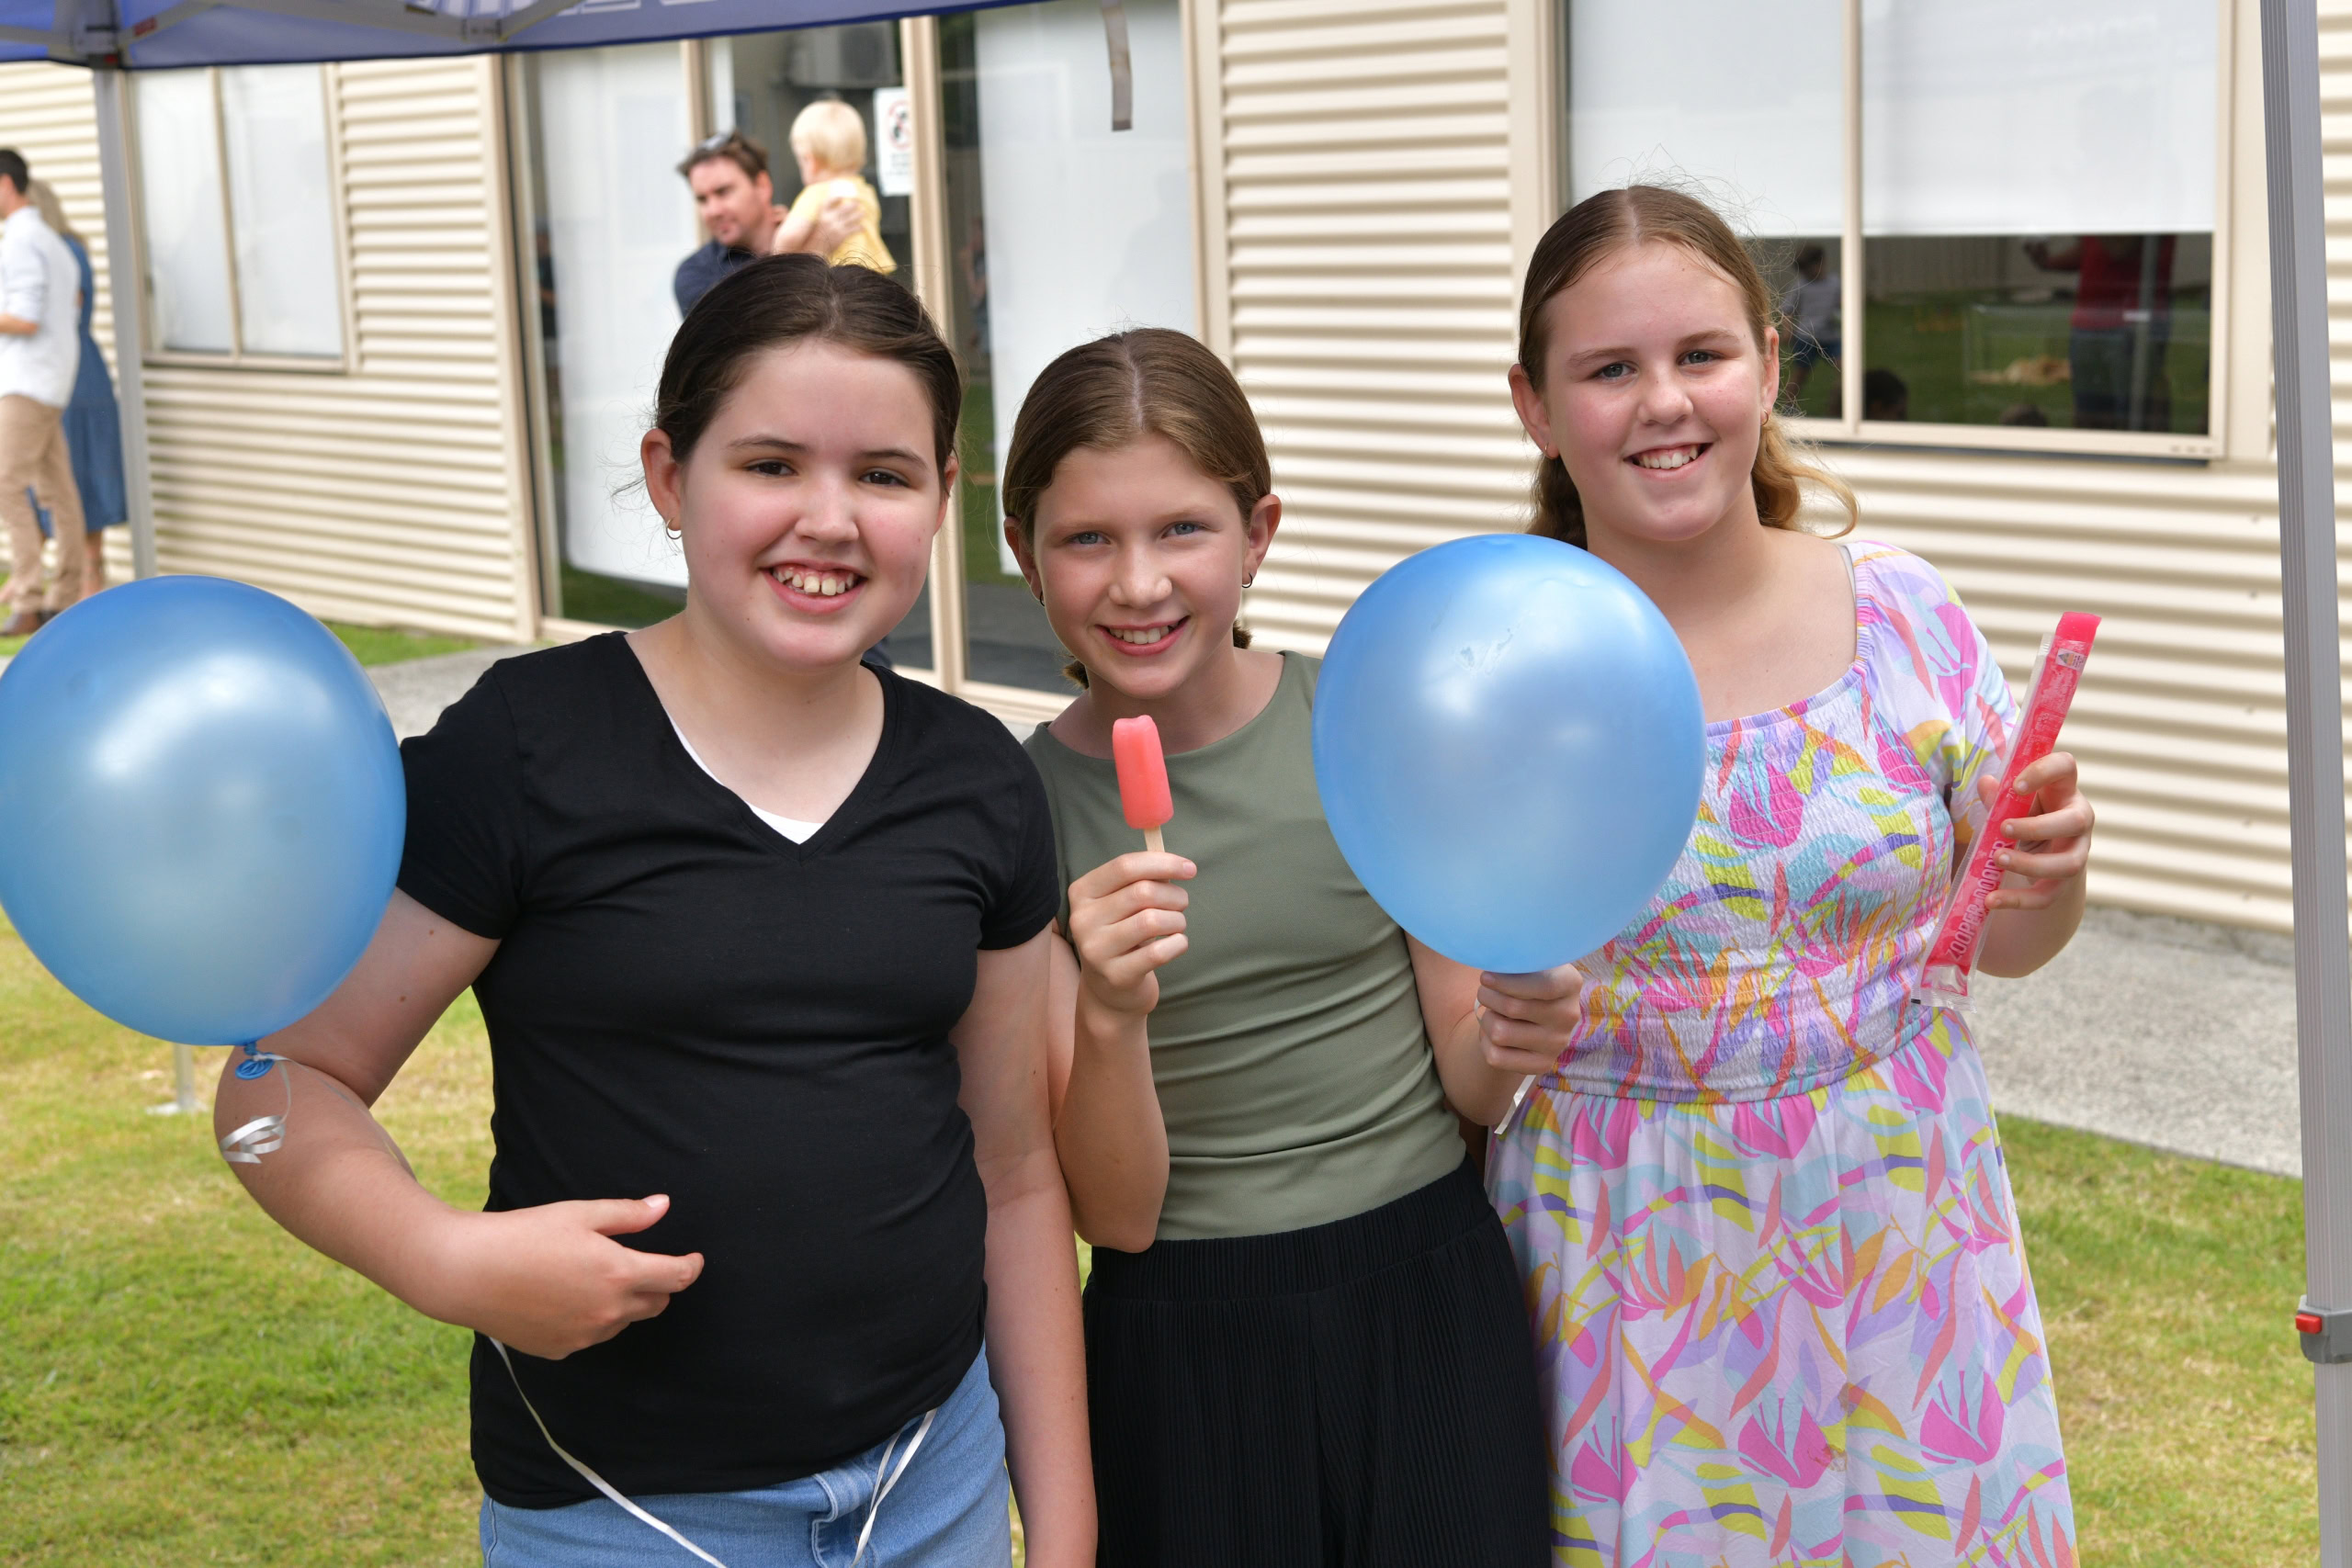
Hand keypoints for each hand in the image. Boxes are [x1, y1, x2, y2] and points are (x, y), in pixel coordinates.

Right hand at [420, 1194, 703, 1359]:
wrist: (466, 1272)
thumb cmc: (523, 1235)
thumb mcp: (579, 1214)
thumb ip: (627, 1215)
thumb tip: (663, 1207)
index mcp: (618, 1274)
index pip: (676, 1278)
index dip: (691, 1267)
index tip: (695, 1259)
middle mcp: (607, 1312)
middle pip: (656, 1304)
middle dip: (657, 1284)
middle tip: (638, 1263)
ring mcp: (584, 1335)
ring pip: (623, 1321)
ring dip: (623, 1302)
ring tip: (590, 1275)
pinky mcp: (560, 1349)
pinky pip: (591, 1334)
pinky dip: (591, 1318)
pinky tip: (565, 1296)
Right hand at [810, 195, 862, 256]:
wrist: (814, 251)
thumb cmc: (816, 238)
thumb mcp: (816, 224)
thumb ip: (824, 217)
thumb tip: (833, 211)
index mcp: (821, 214)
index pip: (829, 201)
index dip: (836, 197)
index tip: (842, 196)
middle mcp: (829, 219)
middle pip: (844, 208)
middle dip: (852, 205)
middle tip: (858, 202)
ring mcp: (835, 227)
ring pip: (851, 218)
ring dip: (858, 215)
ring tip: (863, 212)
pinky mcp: (841, 235)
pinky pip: (853, 229)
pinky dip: (859, 228)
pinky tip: (862, 228)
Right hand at [1066, 851, 1194, 1015]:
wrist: (1109, 990)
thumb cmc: (1123, 934)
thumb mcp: (1122, 903)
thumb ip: (1144, 880)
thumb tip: (1179, 866)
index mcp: (1082, 892)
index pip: (1125, 866)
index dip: (1163, 863)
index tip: (1190, 868)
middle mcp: (1082, 919)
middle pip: (1142, 892)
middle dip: (1174, 895)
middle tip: (1181, 904)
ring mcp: (1096, 949)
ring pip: (1152, 921)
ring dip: (1177, 920)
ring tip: (1177, 925)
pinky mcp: (1116, 975)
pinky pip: (1159, 952)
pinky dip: (1178, 943)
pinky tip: (1177, 943)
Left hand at [1473, 964, 1585, 1075]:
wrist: (1533, 1013)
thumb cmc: (1525, 979)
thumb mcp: (1528, 963)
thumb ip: (1517, 959)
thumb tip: (1491, 960)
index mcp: (1570, 983)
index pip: (1542, 986)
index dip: (1507, 982)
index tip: (1485, 977)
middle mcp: (1569, 1015)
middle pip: (1512, 1008)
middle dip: (1487, 996)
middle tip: (1485, 991)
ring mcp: (1558, 1043)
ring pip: (1500, 1033)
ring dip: (1486, 1018)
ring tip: (1492, 1011)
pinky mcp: (1542, 1065)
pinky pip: (1496, 1056)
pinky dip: (1485, 1042)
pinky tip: (1493, 1032)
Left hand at [1976, 750, 2093, 911]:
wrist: (2040, 855)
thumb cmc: (2024, 817)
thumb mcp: (2011, 804)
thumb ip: (1999, 796)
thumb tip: (1984, 783)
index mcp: (2063, 790)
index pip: (2067, 767)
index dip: (2045, 771)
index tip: (2017, 785)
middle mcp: (2078, 820)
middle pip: (2076, 820)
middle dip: (2039, 826)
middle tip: (2003, 828)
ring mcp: (2077, 852)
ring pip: (2068, 863)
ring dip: (2031, 863)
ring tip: (1997, 859)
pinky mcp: (2065, 883)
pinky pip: (2048, 895)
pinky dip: (2019, 900)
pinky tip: (1991, 900)